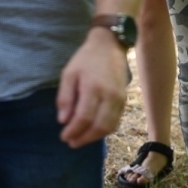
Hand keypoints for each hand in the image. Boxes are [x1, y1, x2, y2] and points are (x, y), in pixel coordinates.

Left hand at [57, 29, 129, 147]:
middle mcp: (110, 95)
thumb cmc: (86, 59)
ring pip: (109, 127)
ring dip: (94, 137)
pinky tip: (93, 130)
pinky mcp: (125, 100)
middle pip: (99, 126)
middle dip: (83, 138)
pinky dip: (104, 130)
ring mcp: (120, 98)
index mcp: (93, 87)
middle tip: (71, 142)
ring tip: (81, 139)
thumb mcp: (69, 73)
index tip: (63, 136)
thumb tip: (63, 121)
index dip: (73, 131)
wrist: (109, 45)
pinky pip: (116, 121)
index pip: (84, 118)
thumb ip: (65, 97)